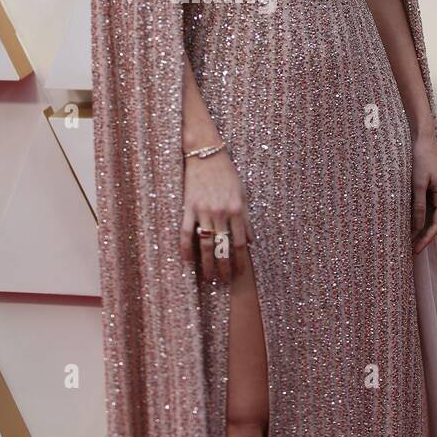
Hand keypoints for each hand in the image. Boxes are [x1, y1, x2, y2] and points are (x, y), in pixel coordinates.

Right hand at [180, 149, 254, 283]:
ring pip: (205, 244)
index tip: (238, 273)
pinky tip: (187, 262)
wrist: (206, 154)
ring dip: (207, 264)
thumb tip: (250, 242)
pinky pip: (186, 232)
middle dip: (224, 268)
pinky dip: (186, 248)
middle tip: (224, 282)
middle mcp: (221, 213)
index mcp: (237, 210)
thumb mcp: (243, 194)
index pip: (239, 244)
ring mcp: (203, 211)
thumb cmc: (226, 174)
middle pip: (223, 248)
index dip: (239, 262)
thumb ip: (246, 219)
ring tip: (208, 278)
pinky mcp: (188, 207)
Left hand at [410, 129, 436, 254]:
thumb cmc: (421, 159)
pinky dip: (417, 217)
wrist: (422, 139)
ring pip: (429, 216)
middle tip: (410, 251)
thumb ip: (418, 205)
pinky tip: (407, 224)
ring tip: (407, 242)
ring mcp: (436, 193)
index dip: (428, 238)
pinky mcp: (428, 188)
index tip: (417, 249)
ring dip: (420, 228)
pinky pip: (424, 207)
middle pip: (435, 222)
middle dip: (424, 237)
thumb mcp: (417, 183)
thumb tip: (417, 227)